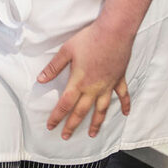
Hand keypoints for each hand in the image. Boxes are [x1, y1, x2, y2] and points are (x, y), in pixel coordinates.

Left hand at [38, 20, 133, 140]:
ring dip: (97, 122)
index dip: (56, 117)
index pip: (64, 104)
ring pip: (101, 108)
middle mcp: (93, 88)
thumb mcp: (67, 50)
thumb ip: (54, 67)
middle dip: (72, 125)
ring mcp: (108, 84)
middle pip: (81, 111)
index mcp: (79, 82)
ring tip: (92, 134)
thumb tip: (40, 79)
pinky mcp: (119, 78)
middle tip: (66, 136)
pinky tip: (126, 113)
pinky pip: (123, 94)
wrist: (114, 31)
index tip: (50, 126)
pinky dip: (125, 104)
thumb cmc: (90, 38)